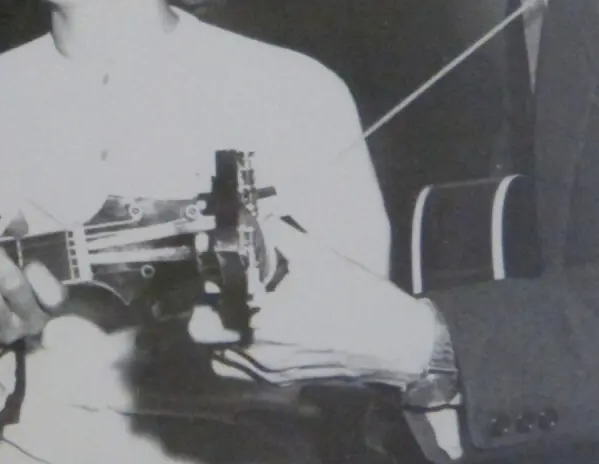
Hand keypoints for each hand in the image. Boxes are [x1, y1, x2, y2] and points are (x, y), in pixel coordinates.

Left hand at [0, 216, 66, 346]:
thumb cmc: (17, 266)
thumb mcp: (28, 247)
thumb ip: (25, 232)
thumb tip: (17, 223)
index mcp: (50, 303)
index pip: (54, 296)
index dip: (38, 274)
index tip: (28, 260)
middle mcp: (32, 321)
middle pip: (13, 286)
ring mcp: (5, 331)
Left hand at [188, 216, 436, 387]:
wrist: (397, 343)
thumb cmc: (360, 300)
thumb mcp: (317, 257)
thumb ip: (277, 233)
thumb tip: (256, 216)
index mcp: (262, 322)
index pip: (203, 315)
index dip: (202, 288)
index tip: (211, 268)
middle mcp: (258, 353)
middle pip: (201, 337)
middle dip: (205, 310)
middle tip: (222, 289)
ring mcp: (269, 373)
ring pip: (218, 358)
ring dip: (218, 333)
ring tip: (238, 308)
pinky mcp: (282, 382)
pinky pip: (241, 370)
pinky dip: (237, 352)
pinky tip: (256, 329)